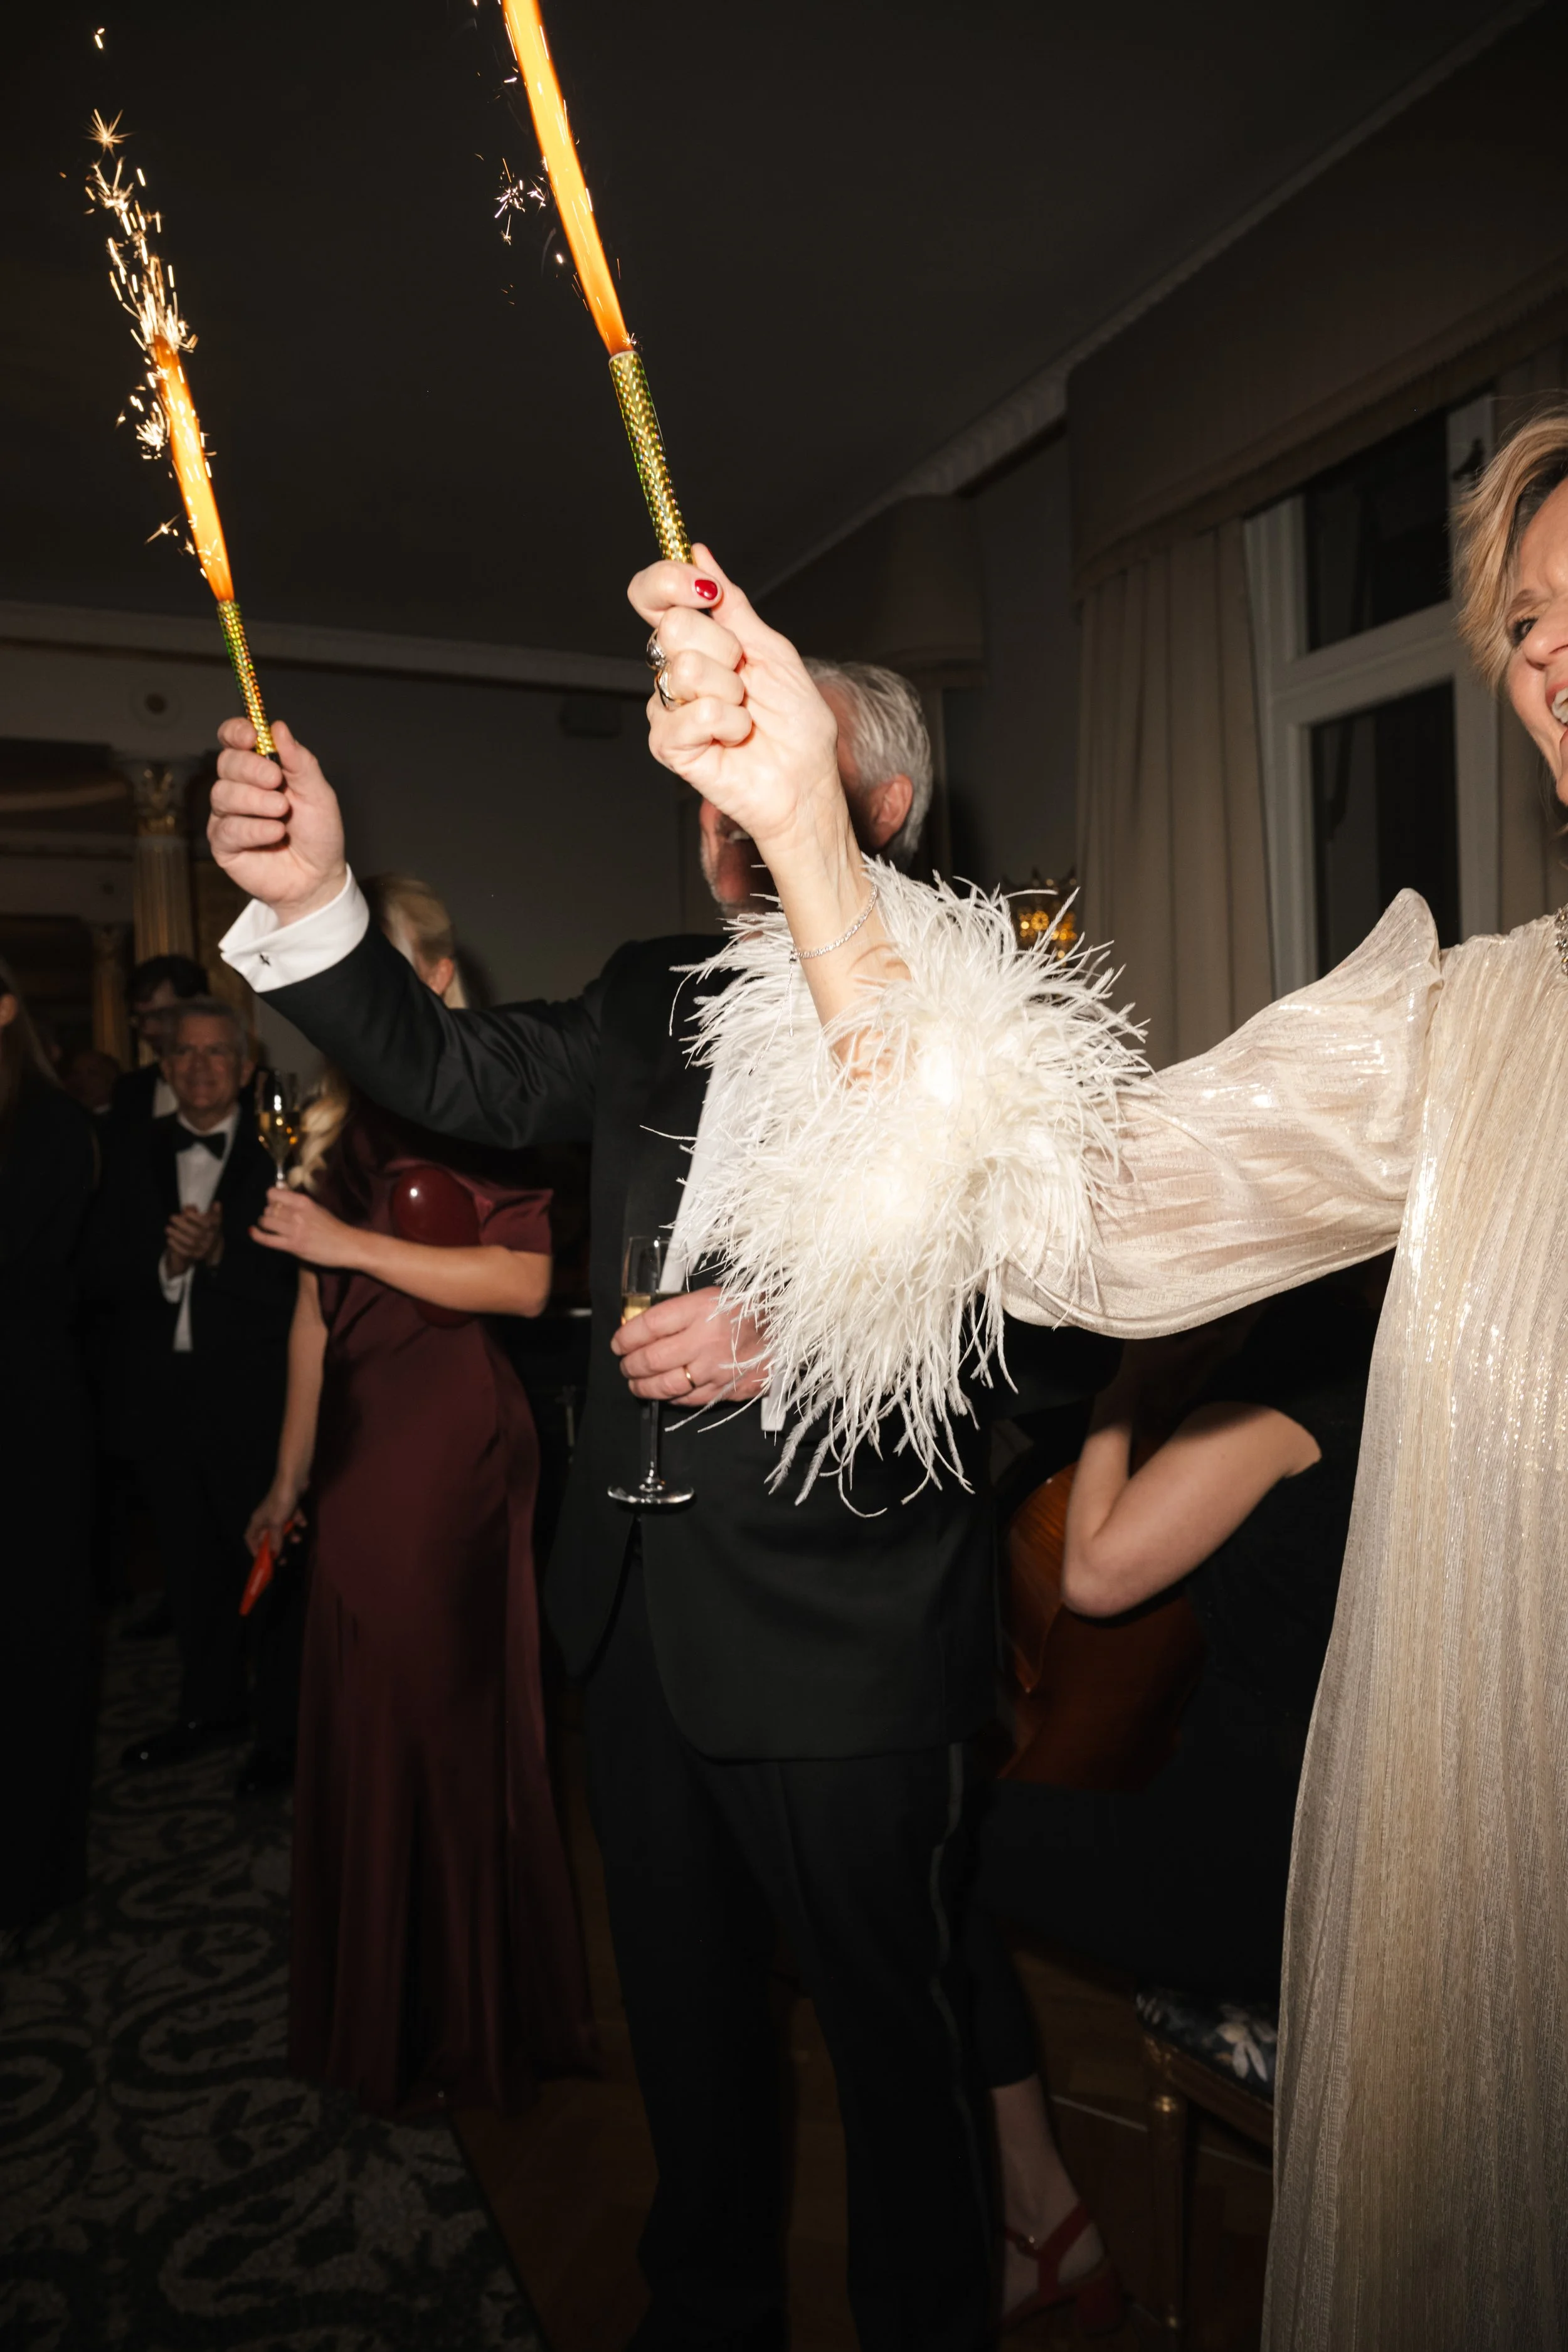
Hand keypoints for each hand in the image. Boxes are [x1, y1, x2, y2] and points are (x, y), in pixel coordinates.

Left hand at [164, 1203, 222, 1274]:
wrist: (209, 1246)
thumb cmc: (205, 1227)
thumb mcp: (207, 1217)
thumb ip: (198, 1211)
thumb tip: (190, 1207)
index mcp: (214, 1228)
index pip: (207, 1223)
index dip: (196, 1218)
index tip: (186, 1212)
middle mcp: (211, 1239)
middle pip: (196, 1233)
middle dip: (182, 1224)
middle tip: (172, 1217)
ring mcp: (204, 1248)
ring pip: (190, 1242)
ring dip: (177, 1235)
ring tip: (168, 1228)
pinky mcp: (196, 1255)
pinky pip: (185, 1252)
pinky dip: (176, 1245)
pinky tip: (169, 1239)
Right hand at [208, 716, 347, 922]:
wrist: (319, 878)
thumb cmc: (318, 833)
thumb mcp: (318, 794)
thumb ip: (300, 762)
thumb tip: (278, 727)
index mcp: (260, 769)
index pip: (233, 740)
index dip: (236, 732)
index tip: (251, 736)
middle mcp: (240, 788)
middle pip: (226, 763)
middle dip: (250, 769)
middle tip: (276, 782)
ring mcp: (228, 815)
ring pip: (222, 794)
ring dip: (255, 801)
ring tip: (282, 812)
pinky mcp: (224, 843)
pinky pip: (227, 828)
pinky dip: (253, 829)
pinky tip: (275, 833)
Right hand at [245, 1484, 303, 1558]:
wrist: (294, 1478)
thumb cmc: (281, 1501)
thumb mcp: (277, 1524)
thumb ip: (275, 1540)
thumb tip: (274, 1555)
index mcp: (258, 1521)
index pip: (250, 1538)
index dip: (254, 1549)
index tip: (263, 1560)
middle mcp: (266, 1516)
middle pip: (268, 1536)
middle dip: (276, 1547)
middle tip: (283, 1559)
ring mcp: (278, 1510)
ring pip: (282, 1528)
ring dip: (290, 1534)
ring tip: (298, 1538)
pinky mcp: (289, 1505)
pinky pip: (293, 1517)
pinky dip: (298, 1521)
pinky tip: (303, 1522)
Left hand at [251, 1186, 361, 1266]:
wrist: (347, 1245)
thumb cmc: (333, 1227)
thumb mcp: (316, 1208)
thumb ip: (298, 1202)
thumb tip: (281, 1191)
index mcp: (304, 1202)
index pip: (274, 1193)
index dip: (271, 1198)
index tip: (275, 1203)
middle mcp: (296, 1214)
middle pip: (269, 1208)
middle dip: (268, 1212)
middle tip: (275, 1218)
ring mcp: (294, 1230)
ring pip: (266, 1222)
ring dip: (264, 1223)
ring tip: (270, 1226)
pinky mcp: (292, 1246)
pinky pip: (267, 1239)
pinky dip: (257, 1235)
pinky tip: (252, 1232)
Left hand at [609, 1284, 769, 1407]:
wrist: (790, 1329)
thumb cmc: (749, 1308)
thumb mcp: (712, 1295)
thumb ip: (679, 1310)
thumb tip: (643, 1326)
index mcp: (702, 1309)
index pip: (649, 1326)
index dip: (626, 1336)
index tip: (618, 1341)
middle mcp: (706, 1340)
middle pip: (651, 1359)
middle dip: (629, 1364)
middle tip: (624, 1364)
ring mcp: (716, 1369)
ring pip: (665, 1385)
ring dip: (643, 1386)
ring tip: (635, 1382)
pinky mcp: (727, 1389)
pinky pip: (688, 1399)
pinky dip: (670, 1398)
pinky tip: (663, 1393)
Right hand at [628, 545, 842, 858]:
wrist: (805, 783)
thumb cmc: (795, 727)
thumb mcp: (773, 650)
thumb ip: (734, 605)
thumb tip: (701, 556)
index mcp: (697, 642)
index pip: (652, 595)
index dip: (668, 581)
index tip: (704, 590)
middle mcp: (675, 669)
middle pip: (673, 626)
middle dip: (725, 649)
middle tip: (745, 679)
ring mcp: (668, 707)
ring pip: (685, 668)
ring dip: (731, 691)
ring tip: (744, 713)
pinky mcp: (668, 744)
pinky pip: (691, 713)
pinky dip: (727, 723)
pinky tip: (735, 736)